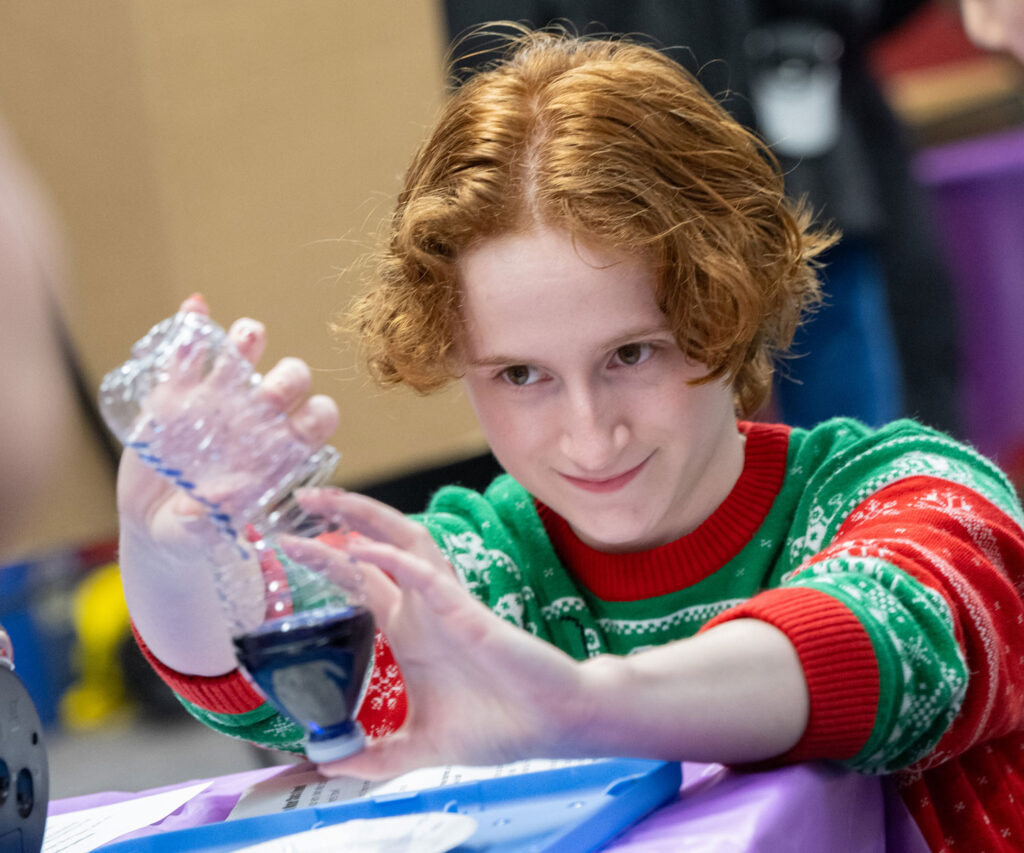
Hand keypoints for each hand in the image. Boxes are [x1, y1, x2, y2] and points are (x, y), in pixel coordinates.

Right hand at [117, 295, 339, 674]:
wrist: (153, 523)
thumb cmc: (192, 534)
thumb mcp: (196, 535)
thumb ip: (206, 523)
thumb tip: (217, 500)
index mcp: (278, 449)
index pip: (319, 419)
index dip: (318, 417)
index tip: (300, 428)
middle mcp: (255, 417)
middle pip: (291, 379)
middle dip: (288, 380)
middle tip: (268, 399)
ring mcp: (216, 398)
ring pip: (245, 351)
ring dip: (249, 339)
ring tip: (244, 342)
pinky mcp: (174, 391)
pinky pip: (187, 350)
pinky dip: (193, 325)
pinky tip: (196, 308)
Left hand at [280, 489, 588, 778]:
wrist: (552, 727)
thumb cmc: (499, 726)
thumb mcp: (421, 748)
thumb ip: (375, 758)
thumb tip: (327, 765)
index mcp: (410, 633)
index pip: (361, 583)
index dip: (325, 563)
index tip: (286, 549)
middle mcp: (423, 610)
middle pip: (376, 549)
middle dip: (339, 520)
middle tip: (302, 499)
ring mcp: (445, 606)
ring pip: (406, 542)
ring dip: (366, 518)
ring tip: (327, 499)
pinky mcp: (467, 614)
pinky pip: (428, 577)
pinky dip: (394, 560)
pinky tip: (361, 551)